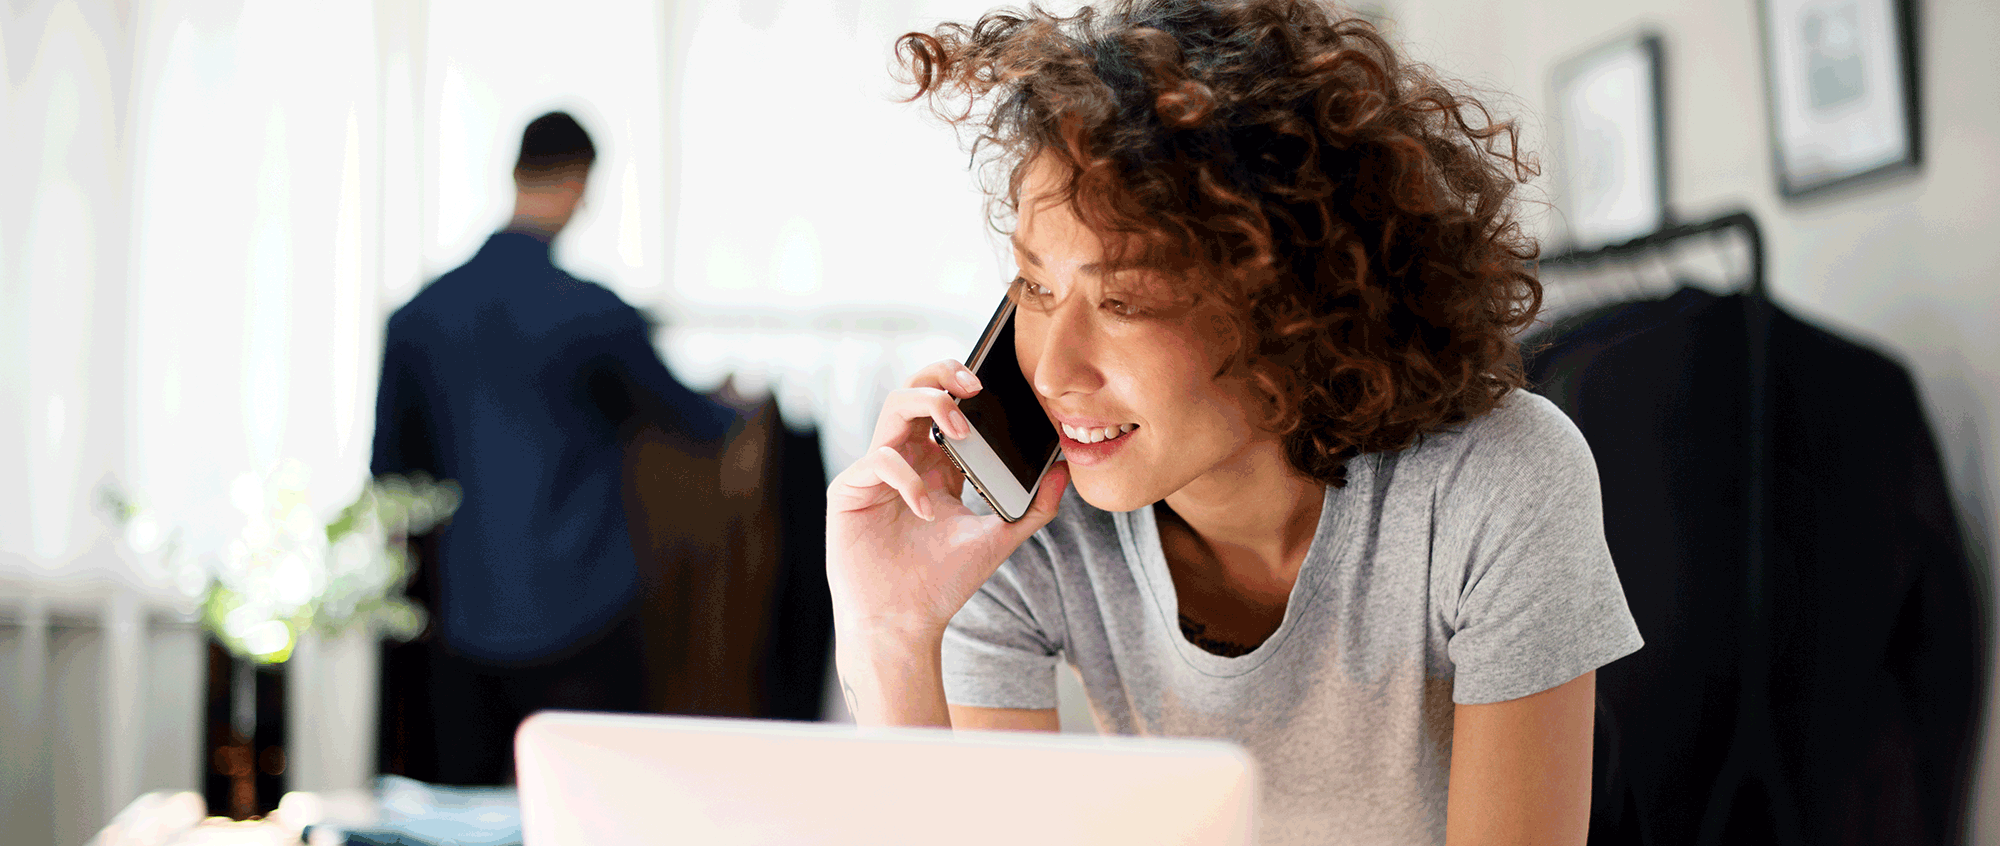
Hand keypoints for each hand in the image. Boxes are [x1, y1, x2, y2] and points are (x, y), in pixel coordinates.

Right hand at [825, 359, 1068, 640]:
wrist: (903, 624)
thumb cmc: (942, 584)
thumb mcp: (998, 539)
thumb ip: (1033, 507)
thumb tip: (1064, 470)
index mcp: (936, 467)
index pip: (947, 407)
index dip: (966, 388)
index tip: (997, 388)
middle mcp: (905, 461)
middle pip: (916, 391)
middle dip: (943, 374)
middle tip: (974, 384)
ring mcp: (875, 473)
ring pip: (893, 407)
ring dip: (930, 404)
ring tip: (960, 427)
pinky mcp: (849, 490)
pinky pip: (878, 459)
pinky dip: (908, 478)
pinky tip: (927, 510)